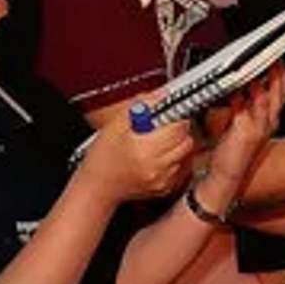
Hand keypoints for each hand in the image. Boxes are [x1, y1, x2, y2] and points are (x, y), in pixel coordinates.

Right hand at [80, 109, 196, 205]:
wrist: (97, 186)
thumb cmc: (102, 158)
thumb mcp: (115, 126)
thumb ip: (141, 107)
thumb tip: (161, 95)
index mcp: (144, 149)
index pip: (178, 127)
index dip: (175, 115)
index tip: (169, 112)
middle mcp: (156, 167)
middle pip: (187, 140)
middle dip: (178, 130)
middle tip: (163, 126)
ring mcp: (162, 180)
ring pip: (187, 154)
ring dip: (178, 144)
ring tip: (159, 142)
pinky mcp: (165, 188)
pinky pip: (182, 168)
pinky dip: (176, 159)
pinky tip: (159, 156)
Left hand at [204, 65, 284, 191]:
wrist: (227, 174)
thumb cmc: (234, 150)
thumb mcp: (247, 123)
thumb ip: (249, 105)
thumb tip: (248, 85)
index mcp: (270, 119)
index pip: (283, 92)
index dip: (283, 75)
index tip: (279, 60)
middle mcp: (268, 122)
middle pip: (279, 92)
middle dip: (277, 73)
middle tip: (272, 57)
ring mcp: (257, 126)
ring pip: (265, 98)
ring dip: (261, 81)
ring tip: (255, 66)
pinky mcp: (244, 131)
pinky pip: (243, 108)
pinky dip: (241, 96)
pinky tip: (236, 88)